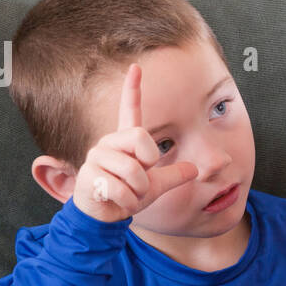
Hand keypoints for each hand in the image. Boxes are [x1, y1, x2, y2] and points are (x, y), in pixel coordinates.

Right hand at [72, 63, 198, 222]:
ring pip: (133, 171)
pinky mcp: (89, 175)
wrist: (105, 218)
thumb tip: (195, 168)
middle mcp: (109, 144)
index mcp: (125, 142)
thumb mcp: (155, 186)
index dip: (133, 89)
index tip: (136, 67)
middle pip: (141, 139)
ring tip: (127, 194)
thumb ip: (174, 175)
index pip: (129, 111)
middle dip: (148, 167)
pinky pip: (121, 189)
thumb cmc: (127, 196)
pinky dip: (126, 202)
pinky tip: (116, 202)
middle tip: (139, 182)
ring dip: (137, 191)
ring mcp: (97, 158)